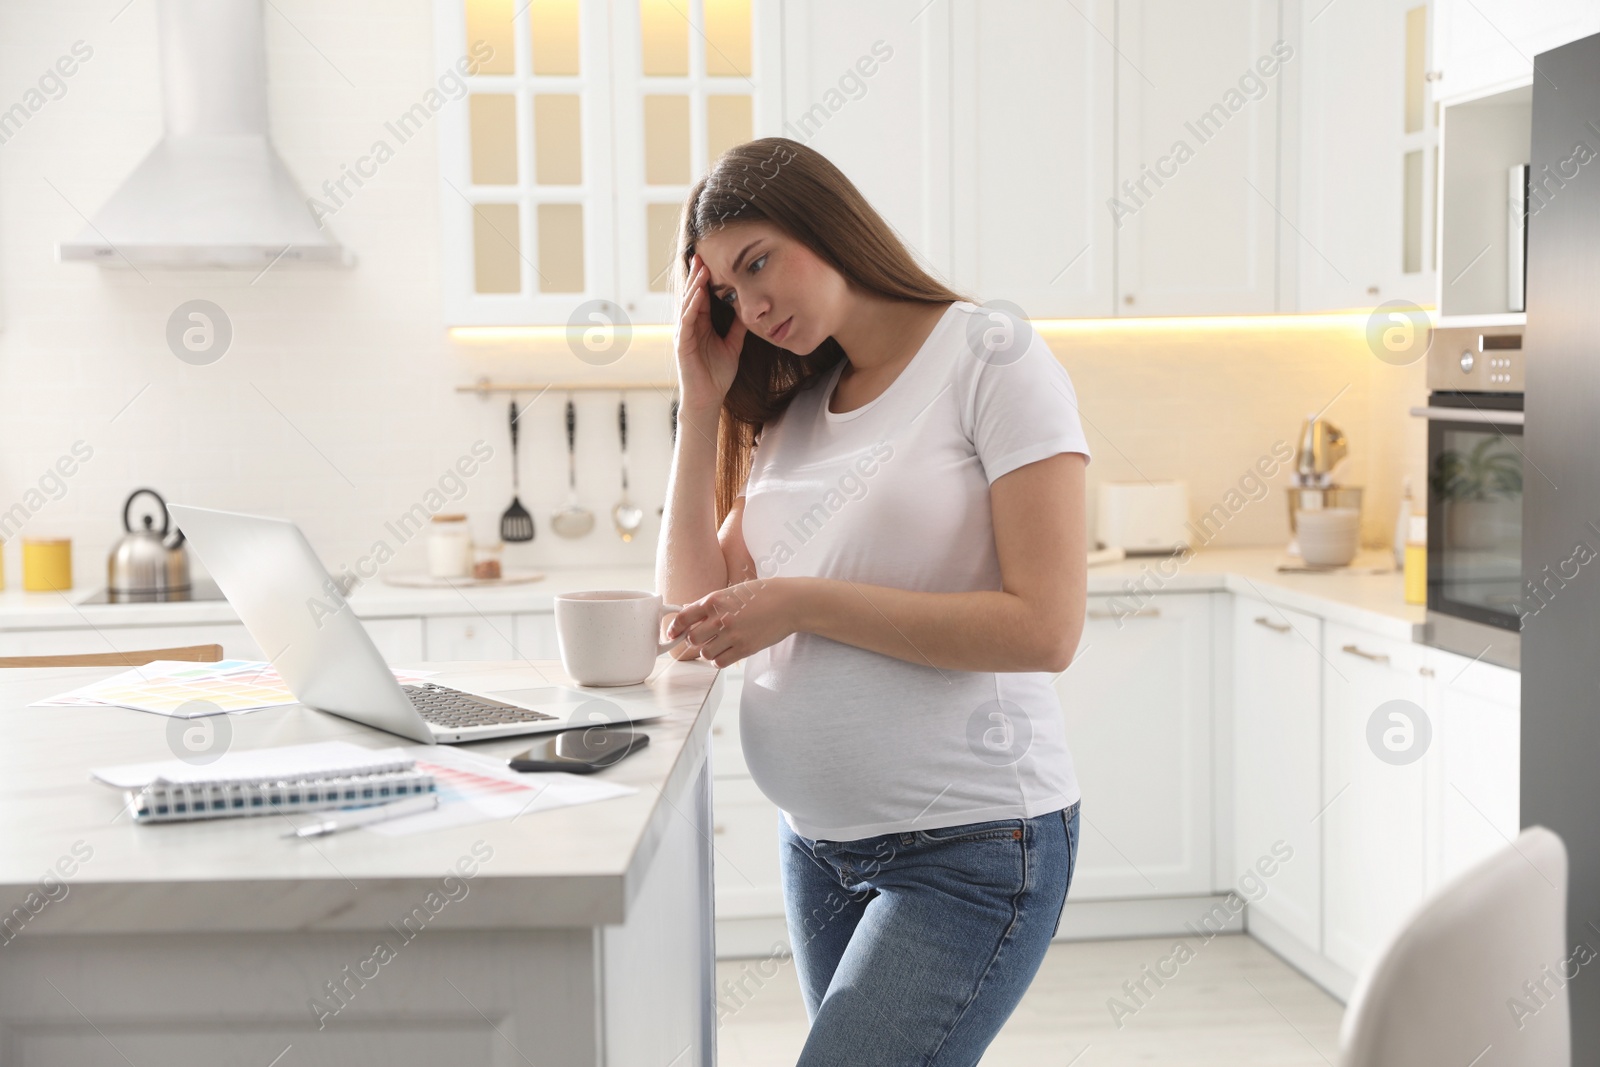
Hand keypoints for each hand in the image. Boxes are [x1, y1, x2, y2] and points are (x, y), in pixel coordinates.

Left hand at [666, 579, 794, 667]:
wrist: (789, 603)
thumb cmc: (762, 594)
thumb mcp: (732, 591)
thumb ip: (711, 604)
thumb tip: (689, 614)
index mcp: (714, 600)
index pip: (683, 617)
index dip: (674, 628)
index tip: (673, 633)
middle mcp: (720, 618)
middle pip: (692, 639)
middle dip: (694, 640)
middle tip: (702, 638)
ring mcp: (732, 635)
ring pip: (705, 653)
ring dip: (708, 651)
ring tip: (718, 644)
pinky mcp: (744, 649)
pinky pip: (720, 662)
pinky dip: (719, 660)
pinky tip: (726, 652)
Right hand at [675, 252, 747, 414]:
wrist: (708, 399)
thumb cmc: (717, 375)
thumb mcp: (733, 345)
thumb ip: (738, 328)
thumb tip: (748, 310)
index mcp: (702, 325)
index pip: (703, 297)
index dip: (706, 280)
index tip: (712, 261)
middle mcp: (691, 326)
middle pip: (693, 295)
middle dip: (697, 276)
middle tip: (701, 254)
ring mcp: (684, 334)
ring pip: (688, 304)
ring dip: (694, 286)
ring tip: (701, 268)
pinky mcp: (682, 344)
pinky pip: (686, 321)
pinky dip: (692, 306)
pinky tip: (698, 294)